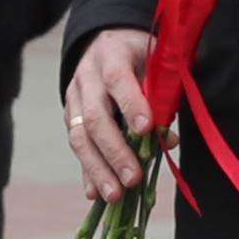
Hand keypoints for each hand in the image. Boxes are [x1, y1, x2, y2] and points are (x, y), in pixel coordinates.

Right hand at [63, 27, 156, 197]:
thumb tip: (167, 139)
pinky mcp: (70, 117)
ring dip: (98, 169)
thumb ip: (162, 97)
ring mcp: (74, 98)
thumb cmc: (142, 55)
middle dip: (115, 151)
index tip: (146, 129)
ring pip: (79, 137)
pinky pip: (78, 147)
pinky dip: (87, 172)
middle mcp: (87, 77)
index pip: (118, 79)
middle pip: (95, 116)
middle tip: (133, 178)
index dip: (131, 104)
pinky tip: (95, 194)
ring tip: (115, 195)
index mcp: (112, 55)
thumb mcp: (156, 63)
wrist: (109, 42)